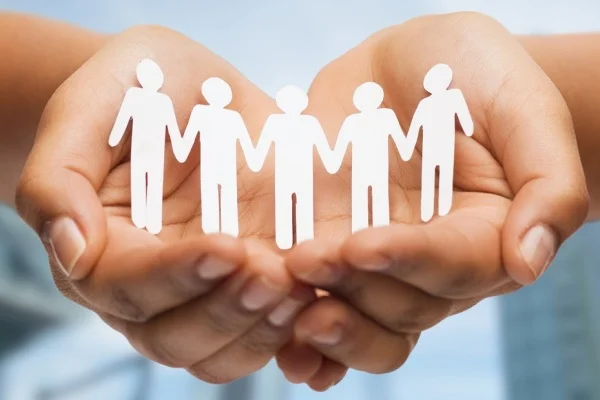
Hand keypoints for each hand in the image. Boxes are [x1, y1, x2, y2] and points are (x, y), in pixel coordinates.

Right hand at [16, 25, 314, 383]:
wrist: (188, 90)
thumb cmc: (133, 91)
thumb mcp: (88, 109)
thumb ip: (58, 179)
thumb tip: (70, 252)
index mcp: (101, 249)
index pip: (128, 287)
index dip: (176, 277)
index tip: (227, 247)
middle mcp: (149, 285)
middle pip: (175, 337)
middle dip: (225, 312)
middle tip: (272, 274)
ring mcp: (204, 289)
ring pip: (222, 351)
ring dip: (262, 330)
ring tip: (302, 287)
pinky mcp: (250, 279)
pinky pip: (266, 333)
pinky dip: (294, 333)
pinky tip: (324, 303)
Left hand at [277, 12, 588, 389]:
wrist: (407, 65)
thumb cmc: (472, 73)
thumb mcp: (521, 105)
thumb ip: (546, 182)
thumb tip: (529, 263)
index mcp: (487, 235)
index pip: (455, 266)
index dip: (410, 261)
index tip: (362, 245)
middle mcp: (431, 261)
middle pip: (402, 307)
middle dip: (353, 289)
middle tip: (305, 260)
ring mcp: (378, 261)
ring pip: (359, 318)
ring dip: (322, 321)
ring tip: (278, 296)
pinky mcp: (333, 247)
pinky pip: (320, 301)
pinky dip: (297, 327)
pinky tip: (275, 330)